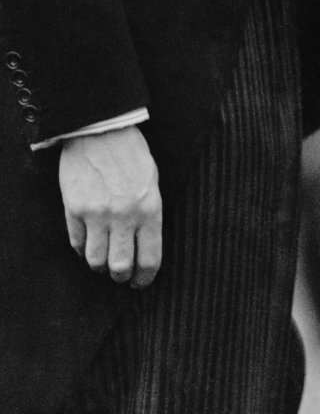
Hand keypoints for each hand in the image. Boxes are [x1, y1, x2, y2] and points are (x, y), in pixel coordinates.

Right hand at [59, 128, 161, 288]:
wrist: (101, 130)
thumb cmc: (132, 154)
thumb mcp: (152, 182)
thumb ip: (148, 214)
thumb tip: (144, 246)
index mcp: (150, 209)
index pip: (149, 258)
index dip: (144, 278)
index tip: (140, 283)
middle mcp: (124, 215)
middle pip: (120, 266)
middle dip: (121, 276)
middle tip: (121, 274)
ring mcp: (97, 213)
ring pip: (95, 260)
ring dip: (99, 265)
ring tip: (103, 259)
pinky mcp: (74, 209)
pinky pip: (76, 243)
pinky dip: (82, 248)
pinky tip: (88, 242)